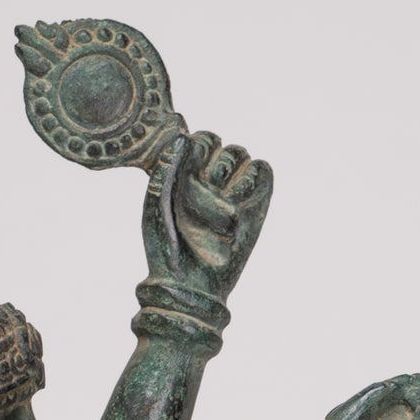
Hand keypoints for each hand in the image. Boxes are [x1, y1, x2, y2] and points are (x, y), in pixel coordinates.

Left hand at [142, 131, 272, 302]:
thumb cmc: (166, 245)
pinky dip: (252, 180)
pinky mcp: (258, 204)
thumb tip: (183, 137)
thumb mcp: (156, 204)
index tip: (187, 169)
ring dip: (229, 174)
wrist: (190, 283)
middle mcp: (211, 180)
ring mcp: (235, 191)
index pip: (202, 138)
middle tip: (201, 196)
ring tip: (218, 204)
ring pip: (242, 155)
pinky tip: (238, 203)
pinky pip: (263, 171)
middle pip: (223, 145)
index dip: (198, 147)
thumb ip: (167, 169)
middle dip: (213, 165)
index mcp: (185, 175)